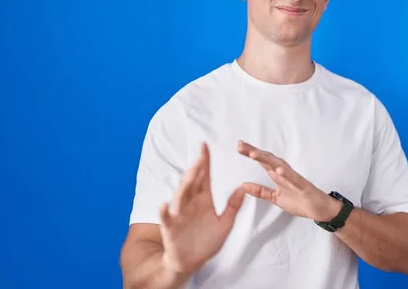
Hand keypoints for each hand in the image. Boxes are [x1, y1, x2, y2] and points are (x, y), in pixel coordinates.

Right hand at [159, 142, 244, 274]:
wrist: (191, 262)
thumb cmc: (207, 242)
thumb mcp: (225, 224)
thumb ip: (232, 206)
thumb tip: (244, 188)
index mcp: (203, 200)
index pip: (204, 176)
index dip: (204, 161)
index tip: (205, 145)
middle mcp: (190, 203)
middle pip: (192, 182)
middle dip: (196, 169)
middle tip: (201, 156)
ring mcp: (179, 214)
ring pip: (180, 196)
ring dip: (184, 185)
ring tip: (190, 174)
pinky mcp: (170, 227)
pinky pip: (166, 217)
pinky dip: (164, 211)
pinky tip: (164, 204)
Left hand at [237, 140, 341, 220]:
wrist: (319, 209)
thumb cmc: (299, 201)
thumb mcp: (274, 197)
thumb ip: (260, 191)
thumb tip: (242, 185)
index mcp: (277, 174)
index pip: (261, 161)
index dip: (250, 153)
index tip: (239, 146)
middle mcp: (284, 172)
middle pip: (267, 159)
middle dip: (254, 151)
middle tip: (241, 145)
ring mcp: (294, 178)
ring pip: (278, 165)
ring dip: (266, 159)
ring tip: (253, 154)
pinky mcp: (303, 186)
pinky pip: (294, 179)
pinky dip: (286, 174)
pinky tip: (278, 170)